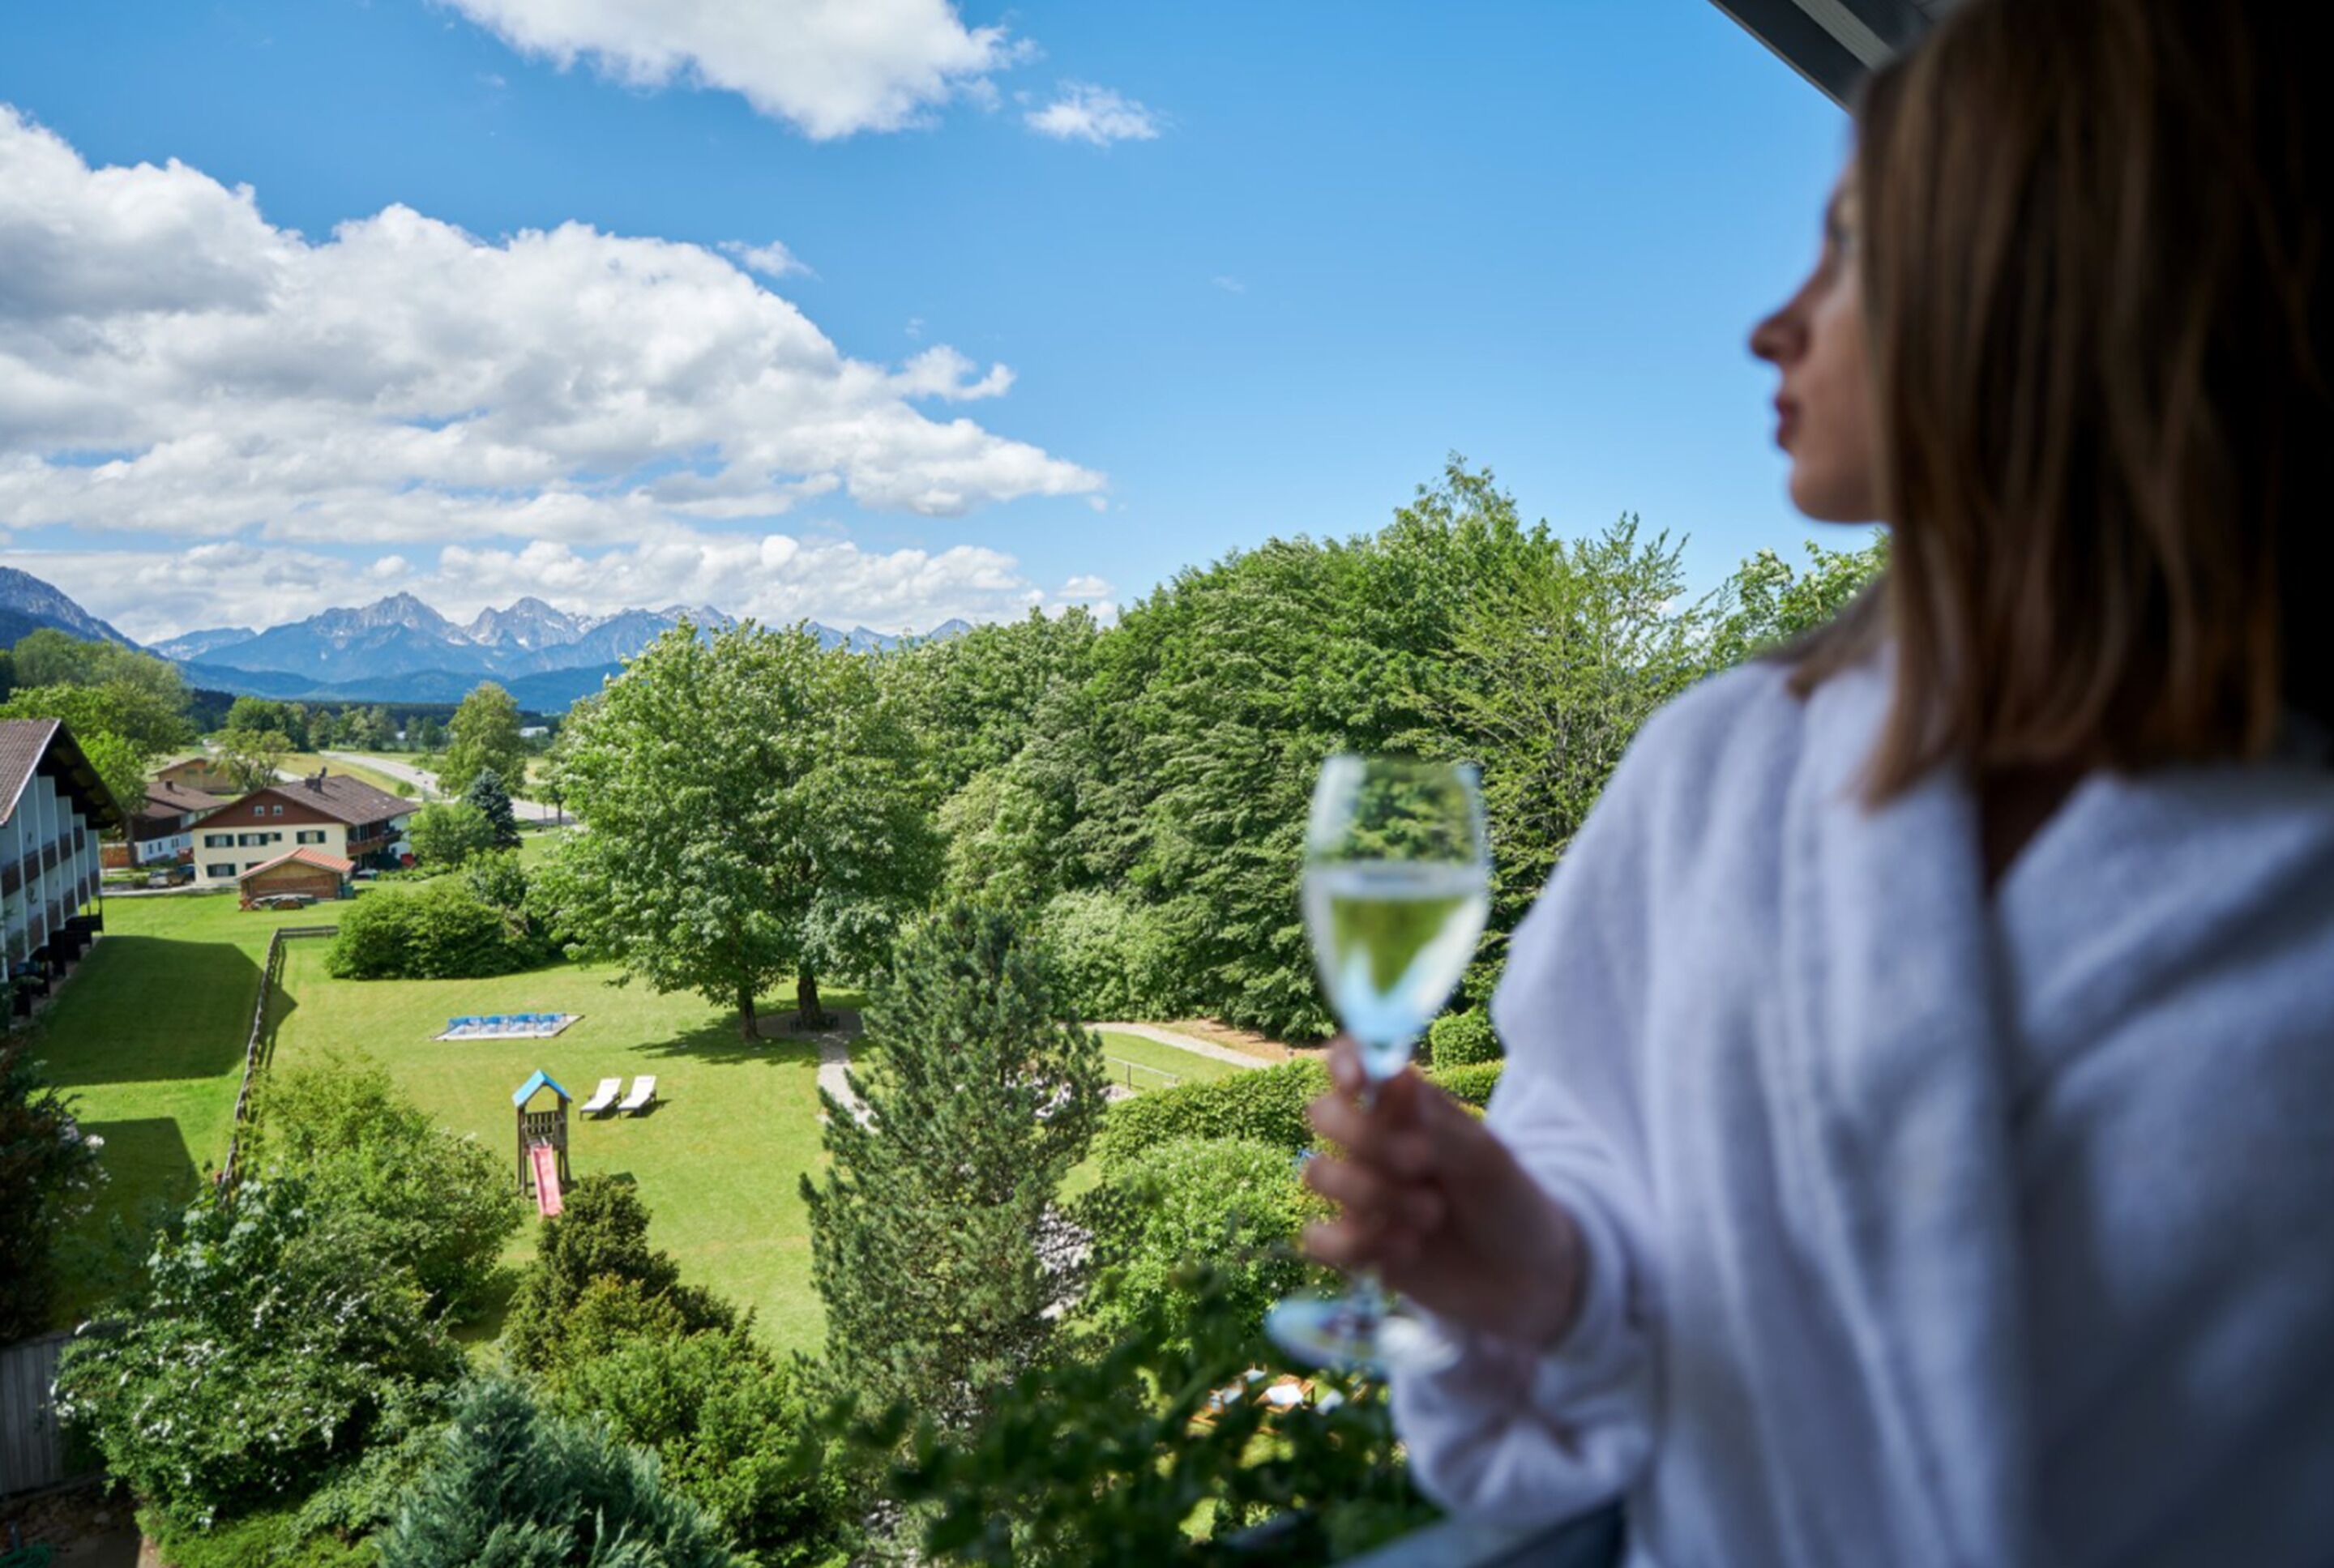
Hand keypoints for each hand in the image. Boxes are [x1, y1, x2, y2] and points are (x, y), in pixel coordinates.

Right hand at [1303, 1036, 1585, 1350]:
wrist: (1527, 1278)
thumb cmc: (1509, 1202)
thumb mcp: (1485, 1158)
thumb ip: (1436, 1123)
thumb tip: (1394, 1074)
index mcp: (1406, 1106)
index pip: (1354, 1061)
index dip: (1343, 1062)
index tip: (1359, 1084)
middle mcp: (1373, 1142)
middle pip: (1322, 1114)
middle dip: (1365, 1138)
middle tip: (1423, 1162)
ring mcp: (1358, 1191)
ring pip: (1318, 1173)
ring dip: (1375, 1196)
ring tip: (1431, 1217)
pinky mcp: (1354, 1243)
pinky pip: (1318, 1238)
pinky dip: (1360, 1246)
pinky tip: (1407, 1252)